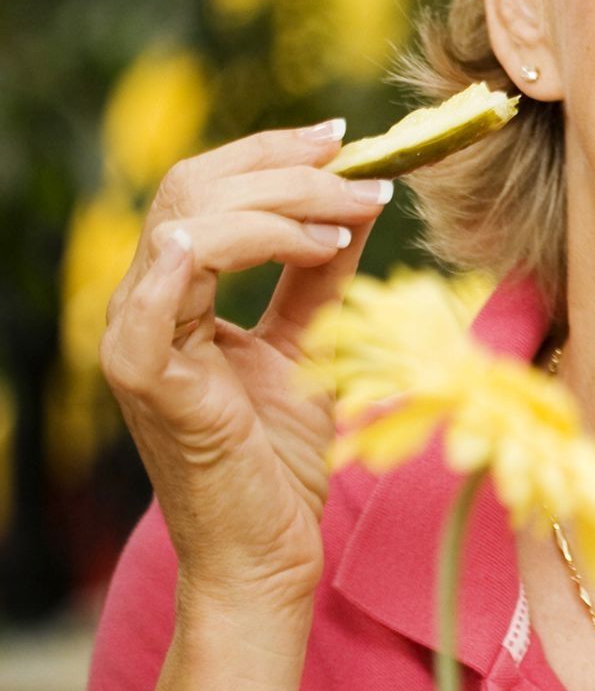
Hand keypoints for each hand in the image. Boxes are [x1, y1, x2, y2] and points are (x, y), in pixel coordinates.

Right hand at [99, 120, 390, 614]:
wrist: (267, 551)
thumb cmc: (282, 461)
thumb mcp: (314, 344)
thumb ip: (323, 275)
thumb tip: (360, 201)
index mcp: (175, 294)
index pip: (207, 190)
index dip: (273, 155)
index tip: (347, 139)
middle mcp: (143, 305)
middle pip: (194, 191)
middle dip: (287, 169)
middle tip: (365, 170)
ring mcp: (134, 337)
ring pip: (188, 223)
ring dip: (283, 206)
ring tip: (354, 217)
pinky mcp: (144, 376)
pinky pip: (164, 293)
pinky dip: (229, 251)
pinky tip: (306, 245)